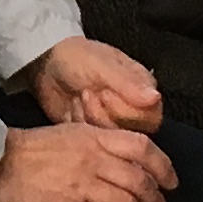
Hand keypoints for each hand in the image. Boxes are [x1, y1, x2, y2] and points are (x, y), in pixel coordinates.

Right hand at [0, 123, 176, 201]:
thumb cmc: (31, 149)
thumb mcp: (69, 132)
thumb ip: (99, 143)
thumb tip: (128, 163)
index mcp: (94, 136)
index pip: (142, 147)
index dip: (164, 166)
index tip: (172, 184)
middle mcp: (93, 159)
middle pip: (140, 181)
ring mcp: (82, 184)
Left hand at [29, 35, 162, 131]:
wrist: (47, 67)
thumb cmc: (78, 58)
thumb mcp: (101, 65)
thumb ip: (128, 83)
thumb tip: (155, 97)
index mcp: (142, 88)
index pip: (149, 116)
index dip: (126, 110)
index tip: (104, 93)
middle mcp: (132, 108)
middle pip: (132, 132)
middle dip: (104, 115)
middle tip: (87, 94)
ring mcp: (113, 122)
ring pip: (111, 139)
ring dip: (90, 119)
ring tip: (79, 98)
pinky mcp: (95, 132)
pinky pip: (93, 143)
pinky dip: (80, 125)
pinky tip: (73, 108)